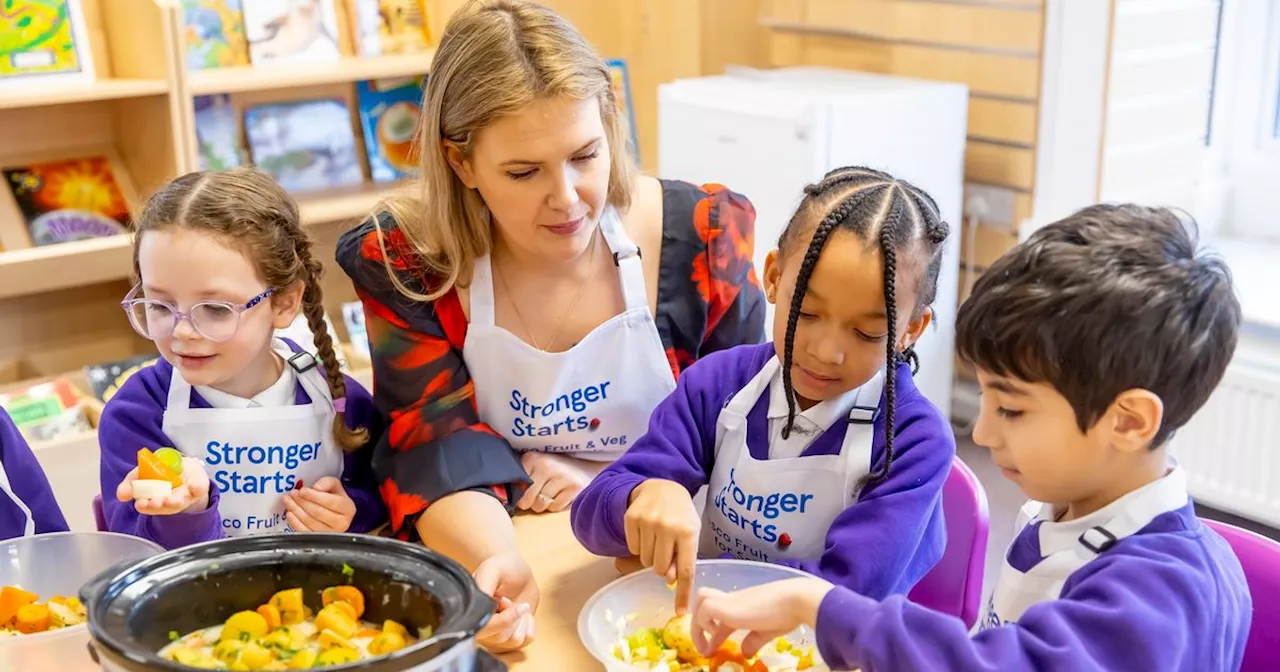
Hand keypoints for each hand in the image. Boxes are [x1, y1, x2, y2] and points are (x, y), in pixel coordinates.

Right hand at [117, 457, 209, 515]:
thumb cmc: (160, 474)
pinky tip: (194, 486)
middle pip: (165, 507)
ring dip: (175, 501)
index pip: (147, 506)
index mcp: (155, 499)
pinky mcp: (198, 486)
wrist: (182, 467)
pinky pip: (199, 488)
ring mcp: (186, 495)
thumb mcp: (141, 474)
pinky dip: (197, 487)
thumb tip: (121, 495)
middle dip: (159, 505)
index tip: (141, 503)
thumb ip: (130, 484)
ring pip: (181, 501)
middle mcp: (171, 501)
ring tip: (170, 499)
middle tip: (155, 502)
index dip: (145, 506)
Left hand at [282, 477, 355, 531]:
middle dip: (302, 502)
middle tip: (293, 494)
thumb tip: (316, 488)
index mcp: (348, 508)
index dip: (314, 496)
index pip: (330, 502)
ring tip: (288, 500)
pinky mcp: (318, 540)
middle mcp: (341, 523)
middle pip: (318, 512)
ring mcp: (329, 534)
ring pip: (309, 522)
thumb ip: (327, 483)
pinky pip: (304, 532)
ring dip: (296, 510)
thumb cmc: (334, 499)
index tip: (303, 490)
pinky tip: (290, 513)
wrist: (335, 513)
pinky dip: (295, 522)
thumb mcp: (334, 486)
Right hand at [472, 552, 540, 651]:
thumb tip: (485, 608)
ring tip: (514, 604)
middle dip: (511, 615)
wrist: (515, 570)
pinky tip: (523, 612)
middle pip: (501, 637)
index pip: (486, 630)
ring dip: (520, 619)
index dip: (501, 617)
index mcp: (471, 615)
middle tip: (507, 599)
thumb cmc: (500, 568)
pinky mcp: (513, 635)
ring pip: (514, 640)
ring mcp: (497, 635)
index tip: (505, 599)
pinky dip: (530, 624)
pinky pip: (527, 639)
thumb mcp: (491, 570)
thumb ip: (484, 586)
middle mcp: (482, 629)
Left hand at [516, 452, 591, 512]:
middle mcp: (545, 465)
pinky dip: (556, 506)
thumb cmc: (551, 470)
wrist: (582, 466)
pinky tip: (560, 495)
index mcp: (531, 458)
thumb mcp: (533, 467)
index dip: (518, 494)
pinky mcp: (574, 487)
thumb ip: (518, 478)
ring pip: (540, 505)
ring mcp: (561, 475)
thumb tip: (501, 496)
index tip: (524, 492)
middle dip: (530, 503)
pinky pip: (555, 507)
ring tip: (549, 494)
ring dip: (543, 505)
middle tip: (537, 496)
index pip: (515, 486)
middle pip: (527, 499)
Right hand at [624, 479, 699, 614]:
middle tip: (665, 551)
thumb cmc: (681, 515)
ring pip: (645, 561)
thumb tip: (669, 580)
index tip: (680, 611)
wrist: (662, 487)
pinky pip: (632, 549)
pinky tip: (646, 533)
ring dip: (650, 557)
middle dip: (662, 566)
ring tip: (657, 540)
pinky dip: (639, 547)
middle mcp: (668, 527)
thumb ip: (683, 557)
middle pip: (660, 568)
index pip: (686, 569)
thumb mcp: (690, 534)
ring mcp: (648, 521)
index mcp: (688, 532)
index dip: (682, 593)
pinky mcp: (631, 518)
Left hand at [691, 577, 832, 657]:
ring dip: (699, 620)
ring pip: (701, 598)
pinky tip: (717, 634)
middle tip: (704, 647)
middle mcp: (733, 600)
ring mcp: (729, 600)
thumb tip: (745, 654)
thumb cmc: (786, 614)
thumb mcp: (768, 632)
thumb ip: (754, 641)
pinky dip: (705, 623)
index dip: (712, 634)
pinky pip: (705, 608)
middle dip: (699, 623)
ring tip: (707, 641)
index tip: (710, 650)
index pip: (720, 616)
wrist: (795, 601)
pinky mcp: (726, 605)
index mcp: (742, 605)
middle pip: (704, 599)